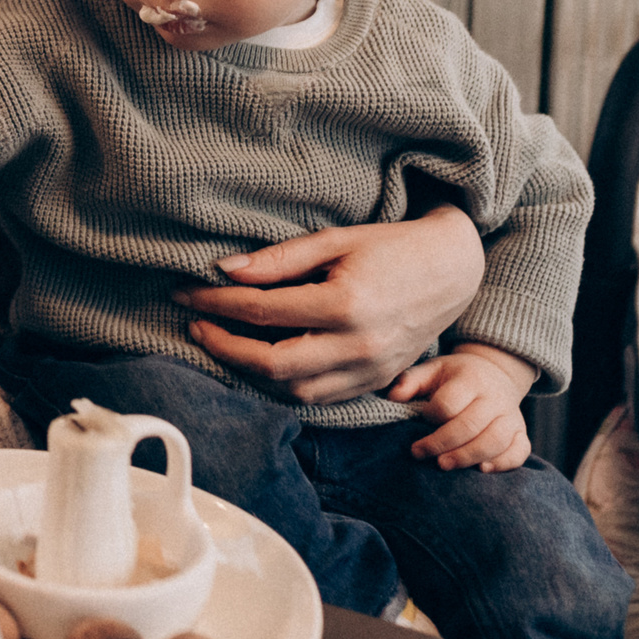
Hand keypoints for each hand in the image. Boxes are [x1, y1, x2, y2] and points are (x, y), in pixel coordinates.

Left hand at [174, 204, 483, 403]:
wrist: (453, 270)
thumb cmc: (391, 247)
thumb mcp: (334, 240)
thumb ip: (279, 260)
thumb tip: (225, 271)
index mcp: (346, 304)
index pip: (262, 311)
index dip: (216, 304)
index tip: (186, 294)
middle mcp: (359, 346)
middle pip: (273, 364)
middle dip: (224, 348)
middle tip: (197, 326)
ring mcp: (371, 371)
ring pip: (295, 391)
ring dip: (251, 373)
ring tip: (224, 343)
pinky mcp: (377, 383)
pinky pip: (321, 397)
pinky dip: (286, 385)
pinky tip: (263, 362)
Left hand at [389, 343, 535, 470]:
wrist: (494, 373)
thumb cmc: (454, 376)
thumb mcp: (432, 370)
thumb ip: (410, 381)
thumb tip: (392, 397)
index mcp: (470, 378)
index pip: (449, 403)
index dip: (431, 415)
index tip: (420, 421)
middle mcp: (494, 397)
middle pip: (470, 425)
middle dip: (443, 443)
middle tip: (421, 454)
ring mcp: (511, 416)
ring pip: (495, 441)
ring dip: (467, 456)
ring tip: (444, 465)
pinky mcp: (521, 433)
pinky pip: (519, 451)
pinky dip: (503, 463)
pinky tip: (482, 469)